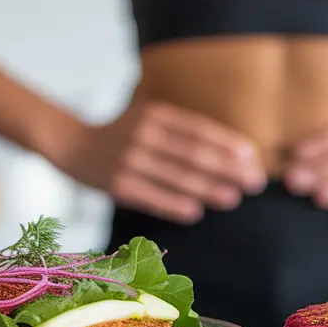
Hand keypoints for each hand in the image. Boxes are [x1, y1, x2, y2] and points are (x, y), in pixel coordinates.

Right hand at [56, 100, 266, 223]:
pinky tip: (195, 212)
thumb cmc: (123, 133)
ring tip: (233, 198)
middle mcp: (143, 134)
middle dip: (228, 169)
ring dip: (208, 189)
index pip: (199, 129)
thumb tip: (231, 148)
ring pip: (176, 177)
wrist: (72, 144)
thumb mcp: (149, 116)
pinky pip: (151, 197)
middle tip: (255, 182)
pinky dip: (174, 205)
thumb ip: (181, 127)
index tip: (253, 157)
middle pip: (193, 153)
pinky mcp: (117, 184)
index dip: (228, 143)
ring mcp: (129, 159)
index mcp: (156, 114)